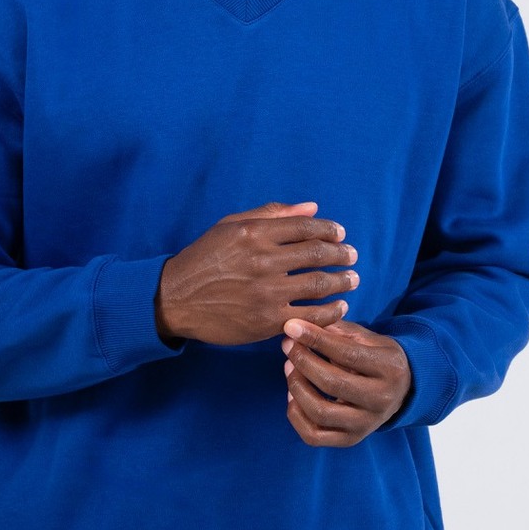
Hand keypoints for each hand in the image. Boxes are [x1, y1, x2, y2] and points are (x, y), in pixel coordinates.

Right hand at [155, 201, 358, 345]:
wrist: (176, 298)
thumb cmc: (205, 258)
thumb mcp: (231, 226)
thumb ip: (272, 214)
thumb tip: (312, 207)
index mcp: (255, 233)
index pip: (306, 226)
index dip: (329, 229)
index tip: (340, 234)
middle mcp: (263, 261)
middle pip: (318, 254)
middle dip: (343, 254)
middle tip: (352, 256)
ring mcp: (266, 293)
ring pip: (319, 284)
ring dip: (343, 281)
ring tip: (352, 280)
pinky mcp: (267, 321)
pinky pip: (311, 316)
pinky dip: (331, 311)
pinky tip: (339, 307)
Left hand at [281, 318, 411, 445]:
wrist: (401, 391)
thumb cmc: (377, 358)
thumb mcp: (366, 338)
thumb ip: (336, 330)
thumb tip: (299, 326)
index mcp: (389, 368)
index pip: (346, 353)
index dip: (315, 338)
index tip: (291, 326)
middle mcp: (381, 400)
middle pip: (331, 383)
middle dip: (302, 360)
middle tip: (288, 345)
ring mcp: (366, 424)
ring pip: (319, 411)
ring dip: (296, 386)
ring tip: (289, 366)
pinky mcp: (350, 439)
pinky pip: (313, 436)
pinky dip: (295, 415)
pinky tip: (292, 395)